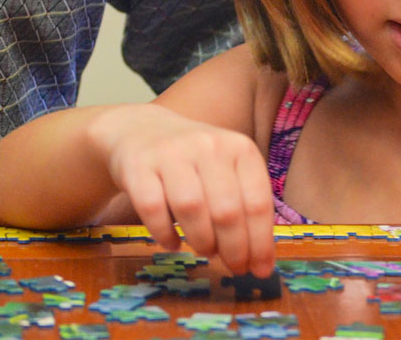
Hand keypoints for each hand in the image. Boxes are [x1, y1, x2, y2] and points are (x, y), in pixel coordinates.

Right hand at [86, 103, 274, 276]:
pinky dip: (164, 233)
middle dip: (234, 248)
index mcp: (239, 147)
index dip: (260, 242)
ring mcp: (171, 153)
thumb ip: (246, 207)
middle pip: (227, 210)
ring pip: (191, 208)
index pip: (258, 202)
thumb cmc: (195, 161)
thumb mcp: (228, 170)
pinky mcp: (138, 165)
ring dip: (202, 241)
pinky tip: (172, 242)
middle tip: (233, 266)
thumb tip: (262, 262)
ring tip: (205, 250)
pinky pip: (152, 208)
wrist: (142, 130)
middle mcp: (208, 145)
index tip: (260, 269)